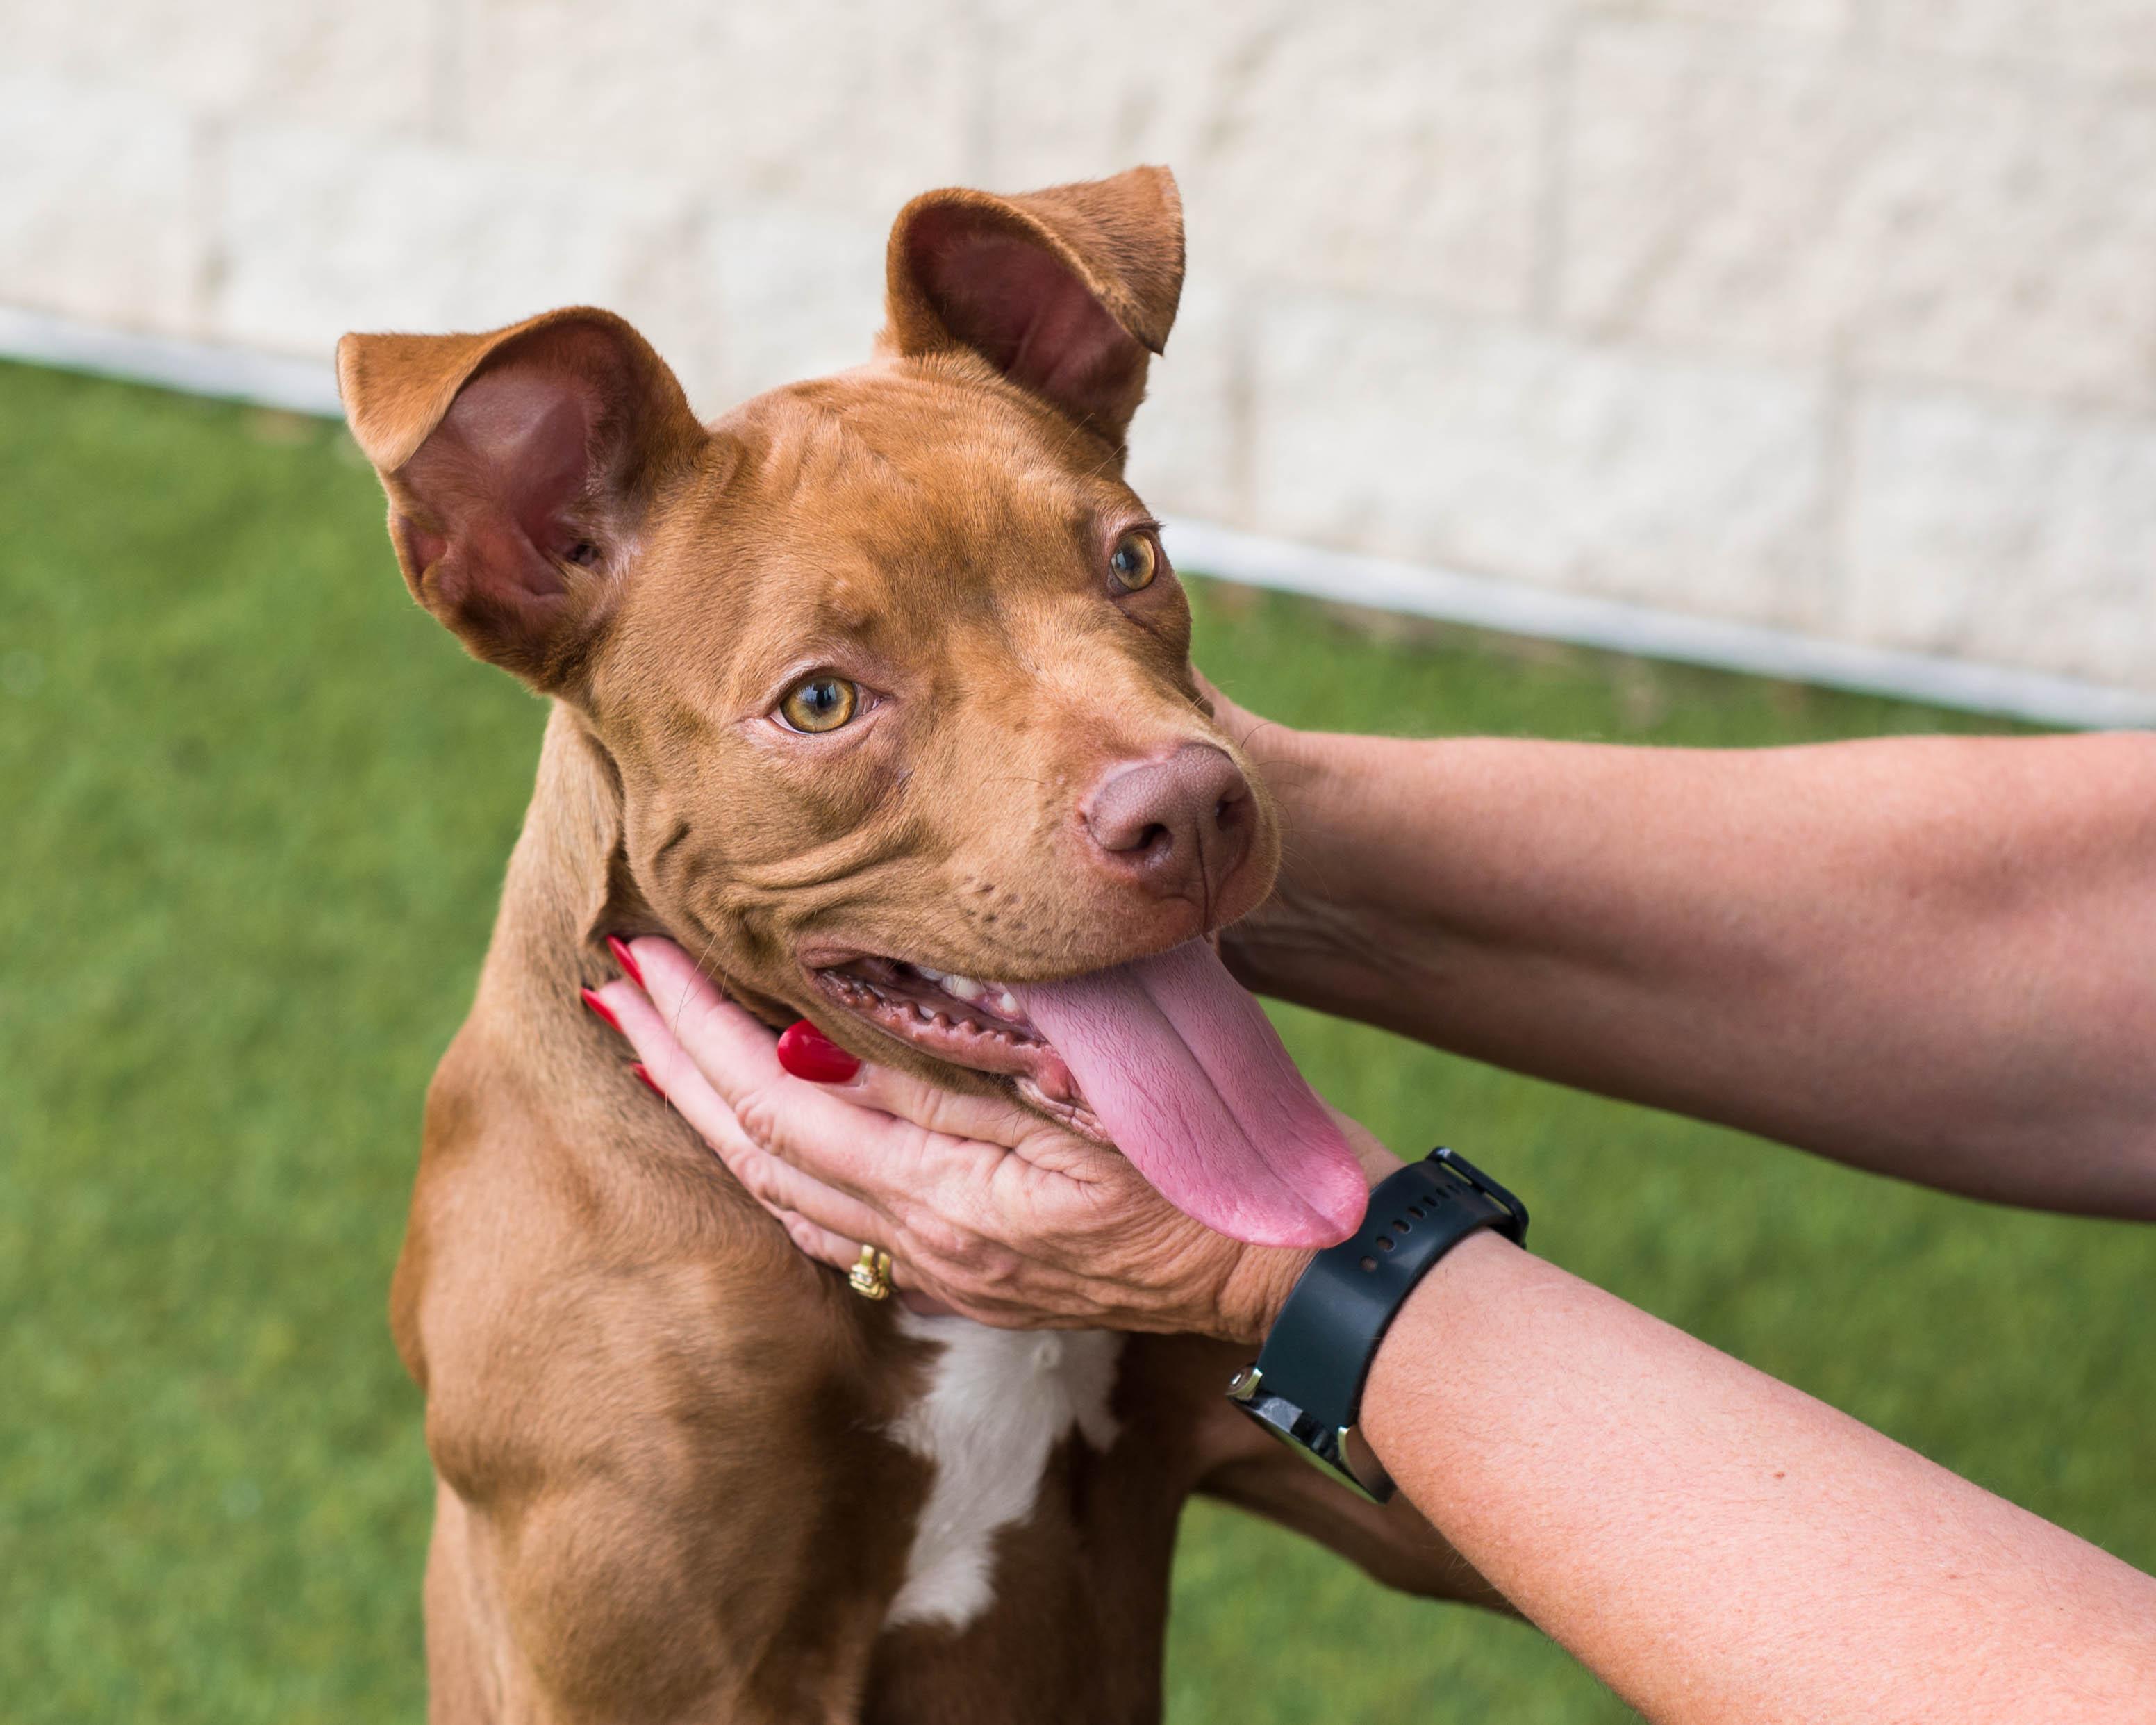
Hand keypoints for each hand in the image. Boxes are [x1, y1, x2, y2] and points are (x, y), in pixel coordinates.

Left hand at [589, 937, 1395, 1341]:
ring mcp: (951, 1277)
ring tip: (659, 1043)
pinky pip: (839, 1224)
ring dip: (714, 1114)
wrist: (1300, 1275)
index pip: (779, 1109)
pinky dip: (780, 1163)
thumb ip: (961, 1066)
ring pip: (789, 1194)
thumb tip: (827, 1030)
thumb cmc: (1219, 1162)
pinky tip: (759, 1126)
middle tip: (611, 988)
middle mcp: (930, 1253)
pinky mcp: (977, 1279)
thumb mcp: (1094, 1094)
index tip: (638, 965)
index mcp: (953, 1203)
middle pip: (761, 1156)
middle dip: (675, 1068)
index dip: (698, 1036)